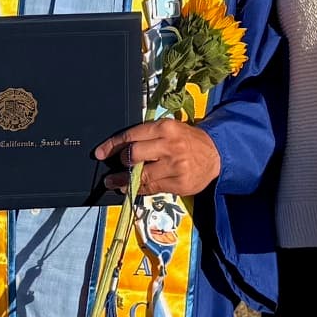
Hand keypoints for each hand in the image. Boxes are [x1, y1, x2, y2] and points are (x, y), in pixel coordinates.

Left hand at [95, 120, 220, 196]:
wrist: (217, 154)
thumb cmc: (189, 140)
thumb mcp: (171, 129)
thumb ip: (149, 136)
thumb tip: (122, 148)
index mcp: (165, 128)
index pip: (132, 136)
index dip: (112, 145)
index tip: (100, 153)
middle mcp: (170, 146)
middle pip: (133, 155)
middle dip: (122, 161)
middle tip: (119, 164)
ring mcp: (175, 166)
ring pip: (141, 176)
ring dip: (123, 180)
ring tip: (113, 182)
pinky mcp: (179, 183)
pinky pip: (152, 188)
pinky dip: (138, 189)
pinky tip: (130, 188)